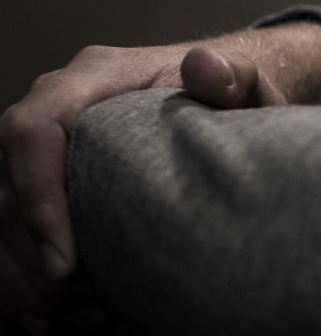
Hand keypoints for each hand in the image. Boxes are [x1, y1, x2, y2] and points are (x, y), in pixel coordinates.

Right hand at [0, 24, 320, 300]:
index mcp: (91, 76)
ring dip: (32, 267)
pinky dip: (38, 269)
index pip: (33, 130)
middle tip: (79, 295)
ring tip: (85, 304)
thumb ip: (235, 77)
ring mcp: (48, 143)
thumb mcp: (245, 86)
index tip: (65, 261)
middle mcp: (57, 104)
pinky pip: (19, 226)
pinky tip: (80, 301)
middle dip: (32, 248)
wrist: (228, 93)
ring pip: (5, 212)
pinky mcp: (49, 175)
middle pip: (9, 182)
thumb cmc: (233, 91)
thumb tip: (204, 66)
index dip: (37, 196)